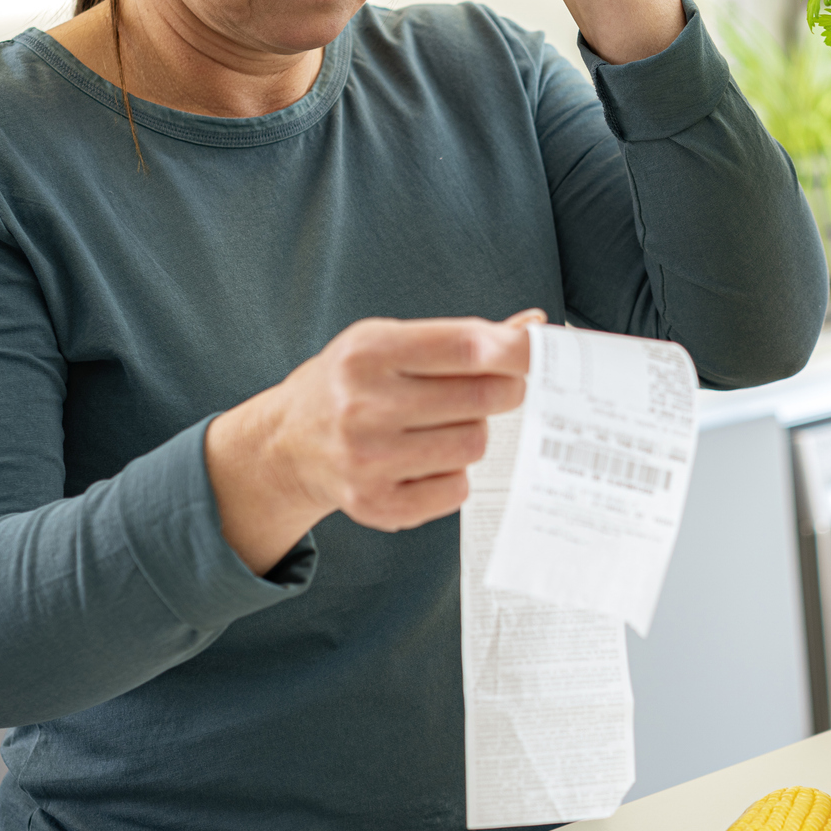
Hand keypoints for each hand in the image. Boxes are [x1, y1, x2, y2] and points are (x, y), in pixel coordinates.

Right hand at [206, 311, 543, 571]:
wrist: (288, 443)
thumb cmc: (348, 385)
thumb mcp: (389, 341)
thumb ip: (460, 337)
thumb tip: (533, 326)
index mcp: (368, 353)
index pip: (466, 348)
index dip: (516, 351)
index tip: (542, 353)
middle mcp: (362, 406)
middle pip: (480, 399)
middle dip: (504, 391)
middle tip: (496, 388)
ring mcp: (368, 460)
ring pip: (474, 445)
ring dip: (473, 432)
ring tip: (443, 425)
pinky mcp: (377, 504)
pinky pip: (456, 488)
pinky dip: (453, 473)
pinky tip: (425, 459)